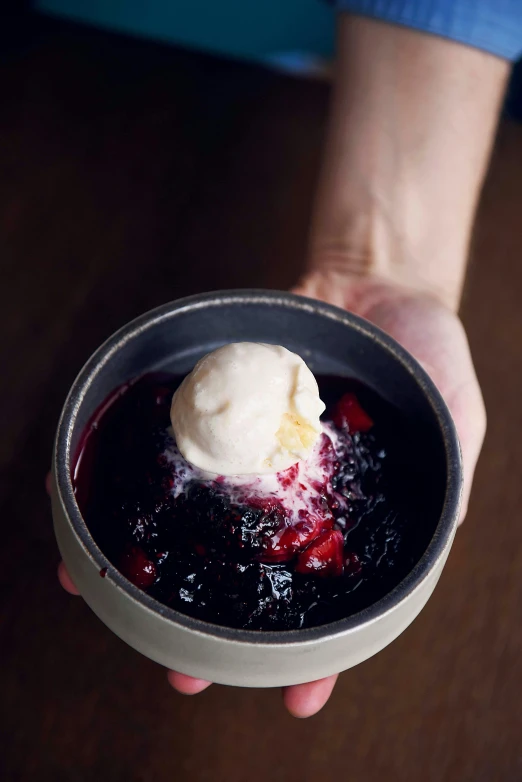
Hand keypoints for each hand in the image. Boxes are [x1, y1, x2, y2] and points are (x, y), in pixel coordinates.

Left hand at [49, 270, 484, 717]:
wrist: (374, 281)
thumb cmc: (424, 354)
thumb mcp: (453, 419)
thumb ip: (446, 479)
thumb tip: (437, 540)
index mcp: (342, 513)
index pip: (329, 598)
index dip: (318, 655)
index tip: (299, 701)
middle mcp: (287, 496)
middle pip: (245, 574)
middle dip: (212, 628)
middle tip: (182, 675)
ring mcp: (247, 456)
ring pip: (194, 519)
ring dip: (154, 562)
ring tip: (115, 597)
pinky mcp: (218, 413)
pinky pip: (173, 447)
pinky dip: (137, 472)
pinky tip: (99, 498)